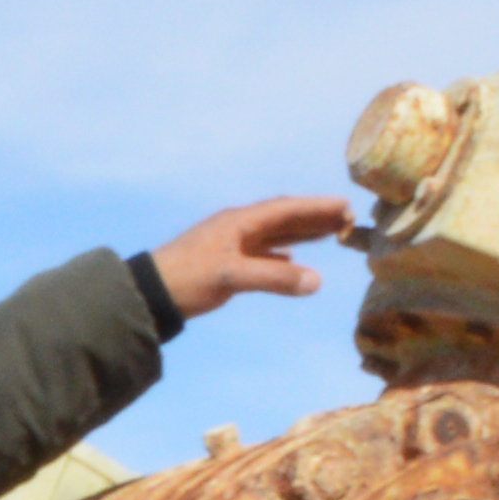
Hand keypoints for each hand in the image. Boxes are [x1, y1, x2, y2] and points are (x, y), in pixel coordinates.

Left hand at [147, 195, 354, 318]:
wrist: (151, 294)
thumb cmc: (187, 279)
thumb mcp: (231, 276)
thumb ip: (274, 278)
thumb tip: (316, 281)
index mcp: (239, 223)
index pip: (285, 209)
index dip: (315, 208)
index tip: (343, 205)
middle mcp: (239, 229)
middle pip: (284, 219)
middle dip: (315, 217)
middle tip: (347, 216)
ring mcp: (233, 245)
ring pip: (276, 236)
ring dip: (303, 233)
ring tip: (331, 231)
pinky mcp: (227, 264)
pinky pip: (263, 255)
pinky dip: (282, 256)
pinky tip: (294, 260)